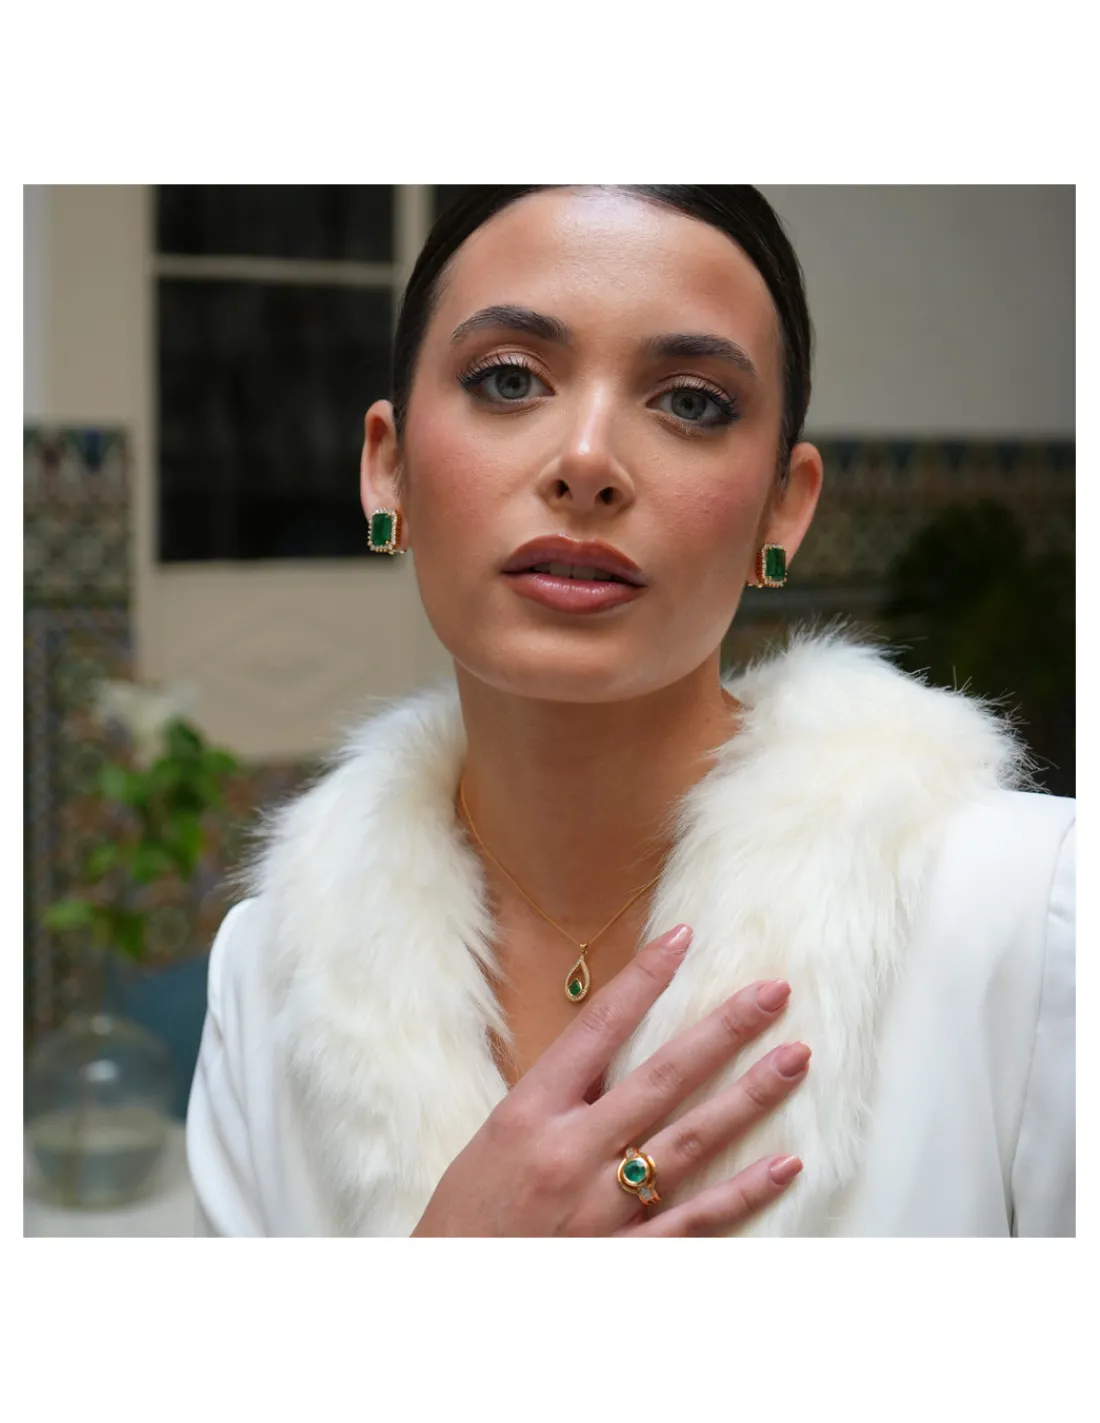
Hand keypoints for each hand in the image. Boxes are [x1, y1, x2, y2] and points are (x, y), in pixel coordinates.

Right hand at [411, 924, 809, 1235]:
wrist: (446, 1295)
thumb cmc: (468, 1211)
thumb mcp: (498, 1134)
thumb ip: (557, 1094)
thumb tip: (613, 1045)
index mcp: (529, 1112)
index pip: (597, 1028)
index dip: (644, 980)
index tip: (683, 938)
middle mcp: (571, 1153)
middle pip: (663, 1077)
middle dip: (723, 1030)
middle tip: (774, 992)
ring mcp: (603, 1208)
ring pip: (692, 1141)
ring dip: (750, 1095)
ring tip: (794, 1057)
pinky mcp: (625, 1258)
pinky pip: (696, 1220)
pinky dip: (743, 1191)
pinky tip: (785, 1163)